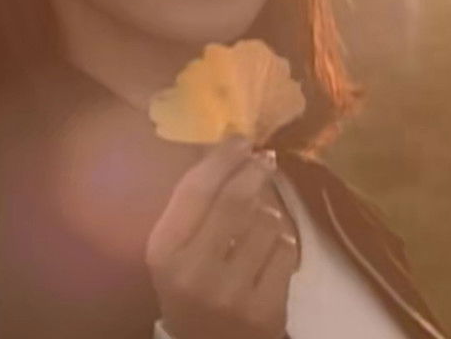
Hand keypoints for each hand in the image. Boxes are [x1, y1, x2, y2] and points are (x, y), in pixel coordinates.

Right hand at [144, 134, 297, 338]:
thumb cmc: (190, 289)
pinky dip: (285, 243)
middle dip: (254, 172)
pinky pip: (287, 251)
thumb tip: (224, 146)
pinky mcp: (266, 310)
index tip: (240, 139)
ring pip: (267, 223)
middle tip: (263, 160)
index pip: (195, 190)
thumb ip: (192, 205)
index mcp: (164, 252)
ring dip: (270, 213)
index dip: (221, 159)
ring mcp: (232, 293)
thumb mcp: (175, 250)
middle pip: (235, 200)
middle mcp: (194, 272)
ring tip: (261, 222)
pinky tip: (271, 251)